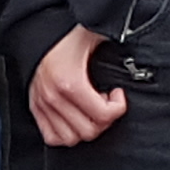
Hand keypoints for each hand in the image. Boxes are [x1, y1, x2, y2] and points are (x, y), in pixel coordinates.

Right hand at [28, 28, 124, 147]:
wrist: (39, 31)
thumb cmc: (66, 35)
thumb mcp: (94, 37)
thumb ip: (116, 47)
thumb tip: (133, 59)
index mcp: (70, 83)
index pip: (102, 115)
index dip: (118, 107)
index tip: (117, 94)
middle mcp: (54, 97)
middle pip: (89, 131)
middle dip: (104, 119)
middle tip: (106, 103)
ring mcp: (43, 104)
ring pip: (71, 138)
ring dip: (85, 128)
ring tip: (90, 110)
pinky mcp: (35, 107)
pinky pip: (51, 137)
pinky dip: (66, 133)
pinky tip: (75, 119)